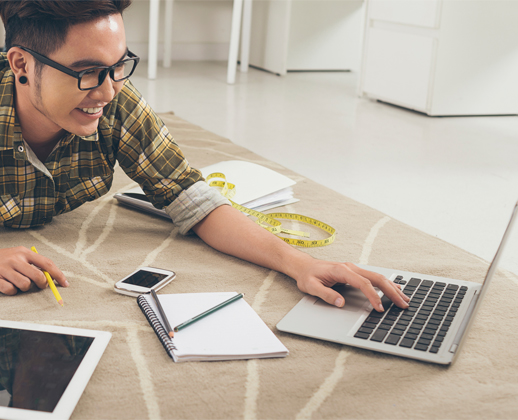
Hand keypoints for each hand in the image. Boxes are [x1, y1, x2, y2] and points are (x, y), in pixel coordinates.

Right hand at [0, 247, 67, 295]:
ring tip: (19, 283)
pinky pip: (11, 290)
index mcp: (24, 252)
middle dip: (42, 284)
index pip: (47, 263)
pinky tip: (9, 285)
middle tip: (39, 285)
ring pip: (25, 285)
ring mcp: (4, 269)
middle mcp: (15, 259)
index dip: (58, 274)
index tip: (65, 283)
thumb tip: (52, 277)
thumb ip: (34, 263)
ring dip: (25, 288)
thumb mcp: (19, 255)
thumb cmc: (5, 259)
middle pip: (38, 276)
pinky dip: (13, 291)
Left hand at [294, 259, 409, 311]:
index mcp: (341, 270)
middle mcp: (350, 267)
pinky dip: (386, 283)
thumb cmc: (307, 276)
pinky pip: (373, 277)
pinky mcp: (354, 272)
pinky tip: (395, 288)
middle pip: (376, 278)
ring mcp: (354, 269)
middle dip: (391, 291)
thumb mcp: (311, 287)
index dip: (373, 296)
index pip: (363, 283)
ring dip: (391, 287)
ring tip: (404, 298)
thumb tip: (341, 303)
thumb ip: (326, 294)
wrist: (304, 266)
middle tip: (403, 304)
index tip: (380, 308)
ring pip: (377, 277)